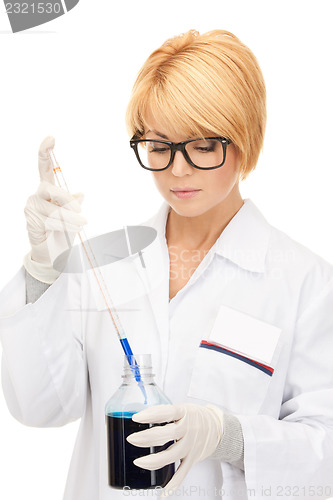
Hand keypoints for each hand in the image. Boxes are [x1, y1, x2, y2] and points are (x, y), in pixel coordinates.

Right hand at [23, 136, 86, 282]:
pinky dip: (64, 225)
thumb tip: (80, 194)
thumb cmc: (62, 233)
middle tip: (80, 213)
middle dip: (67, 200)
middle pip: (50, 189)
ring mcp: (32, 209)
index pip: (44, 168)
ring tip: (80, 224)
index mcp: (47, 191)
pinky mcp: (32, 222)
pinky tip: (70, 230)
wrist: (53, 255)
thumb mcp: (72, 216)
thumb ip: (73, 204)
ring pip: (54, 208)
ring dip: (70, 218)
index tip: (51, 138)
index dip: (45, 153)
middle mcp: (37, 197)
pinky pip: (51, 220)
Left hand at [126, 402, 223, 495]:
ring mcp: (191, 445)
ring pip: (171, 455)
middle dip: (147, 438)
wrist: (218, 427)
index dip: (150, 415)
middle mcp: (188, 429)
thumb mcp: (182, 408)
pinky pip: (182, 473)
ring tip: (139, 462)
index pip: (166, 412)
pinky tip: (164, 491)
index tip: (136, 418)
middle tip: (131, 439)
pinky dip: (173, 483)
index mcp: (184, 413)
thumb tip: (142, 415)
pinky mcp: (193, 458)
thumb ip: (165, 412)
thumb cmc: (195, 416)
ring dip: (153, 461)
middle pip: (167, 434)